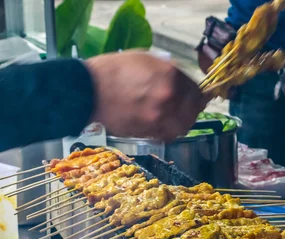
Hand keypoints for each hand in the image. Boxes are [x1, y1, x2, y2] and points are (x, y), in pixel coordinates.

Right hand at [85, 51, 207, 141]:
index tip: (198, 96)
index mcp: (169, 74)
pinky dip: (171, 131)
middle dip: (194, 108)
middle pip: (194, 108)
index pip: (196, 88)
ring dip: (184, 122)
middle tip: (192, 108)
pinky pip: (169, 134)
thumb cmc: (112, 71)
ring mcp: (160, 116)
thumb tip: (180, 79)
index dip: (198, 93)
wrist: (86, 92)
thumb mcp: (144, 59)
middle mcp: (169, 96)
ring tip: (179, 118)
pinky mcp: (149, 131)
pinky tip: (166, 125)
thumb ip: (166, 69)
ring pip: (184, 125)